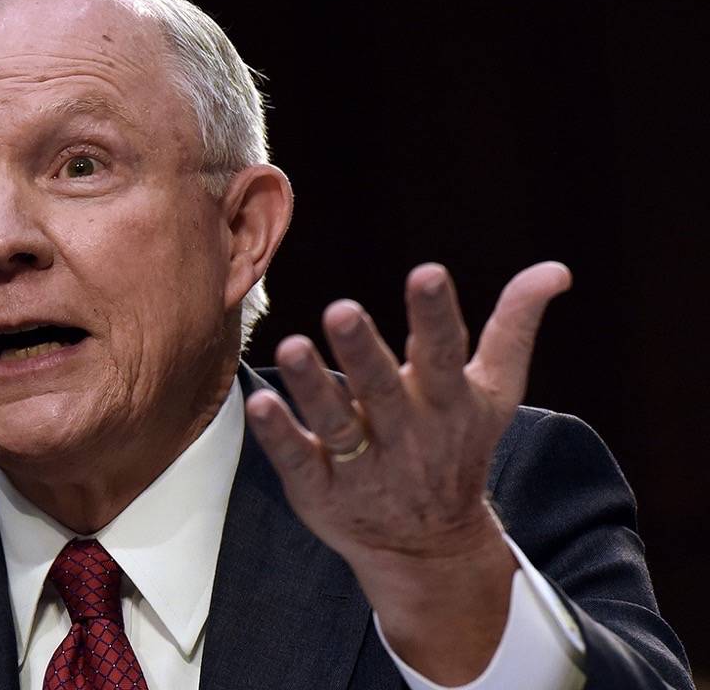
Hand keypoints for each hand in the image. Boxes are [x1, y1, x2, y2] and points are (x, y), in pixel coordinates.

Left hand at [245, 261, 571, 682]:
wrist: (430, 547)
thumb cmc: (457, 446)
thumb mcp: (495, 392)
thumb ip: (514, 327)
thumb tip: (556, 269)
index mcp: (446, 402)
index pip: (445, 353)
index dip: (436, 314)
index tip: (428, 273)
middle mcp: (404, 433)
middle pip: (382, 389)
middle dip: (363, 351)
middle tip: (341, 310)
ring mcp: (361, 465)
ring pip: (336, 423)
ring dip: (313, 388)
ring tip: (291, 347)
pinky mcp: (320, 490)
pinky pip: (297, 460)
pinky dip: (279, 435)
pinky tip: (260, 403)